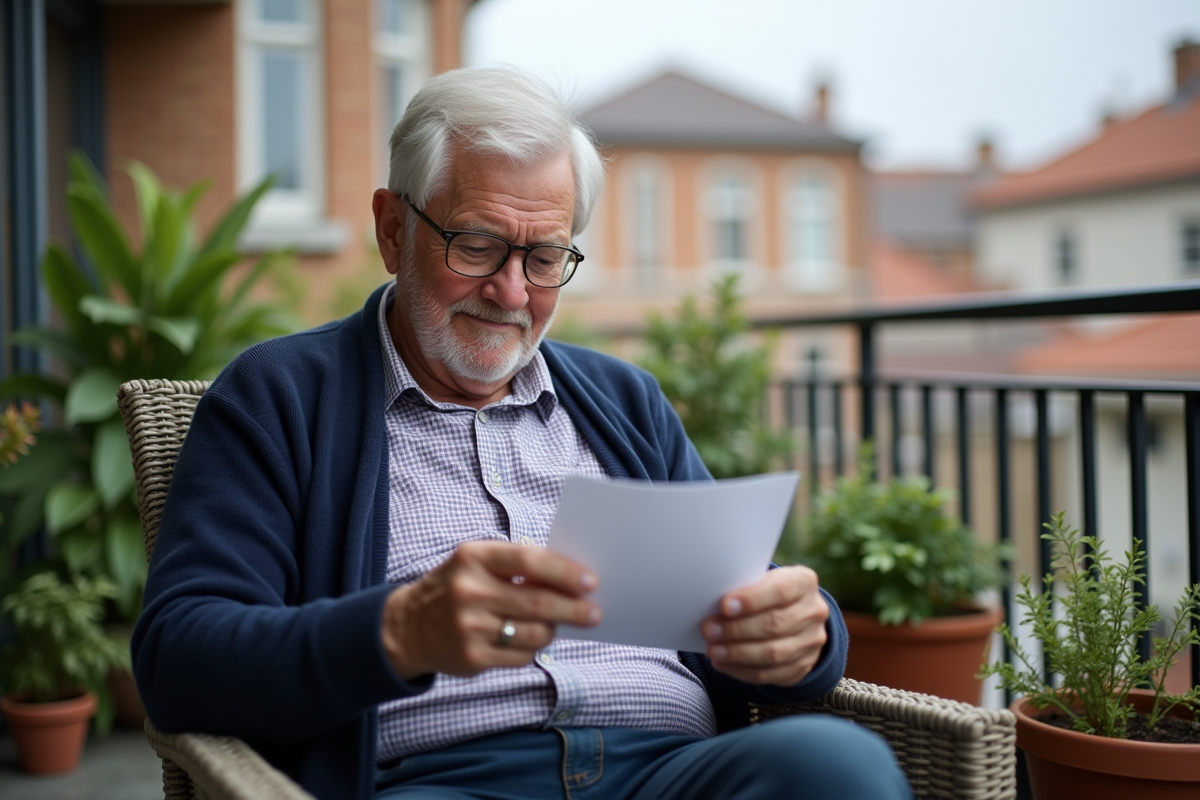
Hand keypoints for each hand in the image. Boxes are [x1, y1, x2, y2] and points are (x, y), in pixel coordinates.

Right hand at [381, 540, 600, 679]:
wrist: (408, 627)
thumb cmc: (456, 587)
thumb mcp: (476, 562)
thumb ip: (516, 565)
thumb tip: (570, 578)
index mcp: (473, 557)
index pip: (529, 560)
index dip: (564, 571)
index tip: (590, 581)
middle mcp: (469, 591)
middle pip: (538, 601)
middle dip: (574, 608)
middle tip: (595, 612)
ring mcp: (470, 627)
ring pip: (535, 633)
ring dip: (554, 629)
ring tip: (556, 624)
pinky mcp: (472, 658)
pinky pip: (521, 656)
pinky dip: (533, 648)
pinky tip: (529, 639)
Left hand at [702, 565, 828, 686]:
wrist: (795, 616)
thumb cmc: (768, 594)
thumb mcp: (762, 581)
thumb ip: (745, 589)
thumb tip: (712, 604)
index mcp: (804, 582)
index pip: (781, 590)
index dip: (752, 600)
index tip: (724, 606)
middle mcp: (814, 611)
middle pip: (775, 624)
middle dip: (737, 629)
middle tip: (710, 630)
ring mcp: (812, 642)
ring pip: (773, 653)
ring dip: (738, 653)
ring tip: (713, 650)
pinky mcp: (803, 667)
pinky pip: (770, 674)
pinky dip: (742, 670)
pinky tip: (723, 664)